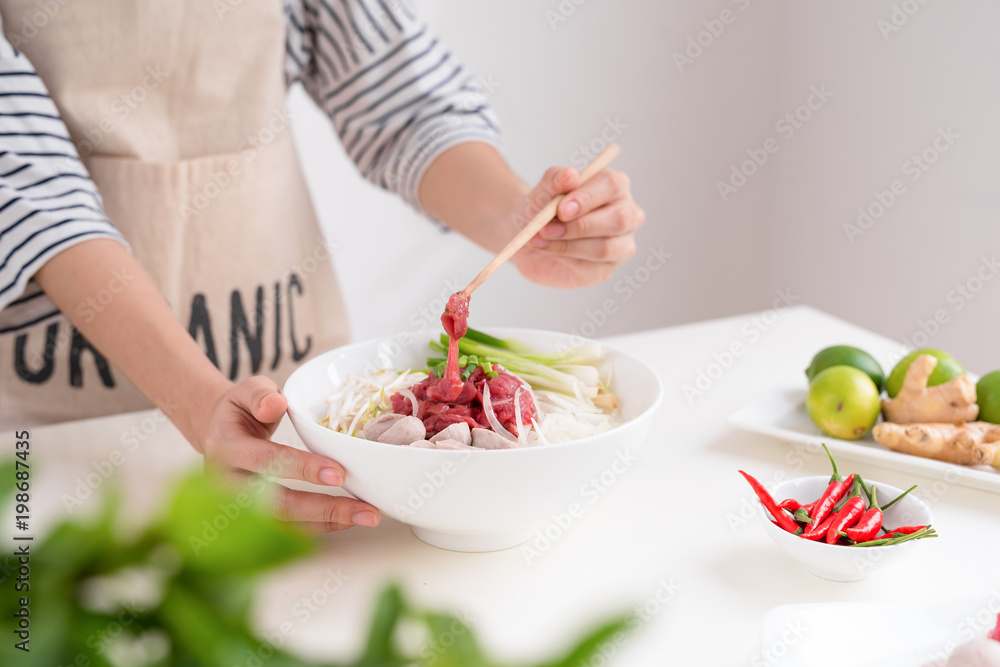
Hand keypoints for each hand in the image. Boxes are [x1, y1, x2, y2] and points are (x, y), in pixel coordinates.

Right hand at [192, 376, 380, 532]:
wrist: (217, 435)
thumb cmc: (240, 412)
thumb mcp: (246, 392)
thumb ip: (260, 394)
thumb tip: (275, 404)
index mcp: (226, 448)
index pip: (267, 461)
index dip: (302, 468)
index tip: (338, 473)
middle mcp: (227, 485)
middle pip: (277, 503)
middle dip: (324, 508)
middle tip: (363, 509)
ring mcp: (237, 509)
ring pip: (286, 523)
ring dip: (328, 522)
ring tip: (367, 517)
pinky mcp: (251, 520)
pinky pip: (288, 529)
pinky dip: (320, 526)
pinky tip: (349, 519)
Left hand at [510, 166, 644, 287]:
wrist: (527, 238)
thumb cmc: (540, 209)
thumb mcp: (541, 192)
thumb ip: (554, 180)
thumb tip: (570, 175)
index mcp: (614, 186)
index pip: (612, 185)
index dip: (588, 197)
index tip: (561, 209)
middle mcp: (626, 214)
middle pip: (619, 219)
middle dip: (581, 226)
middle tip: (547, 228)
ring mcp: (620, 244)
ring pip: (605, 247)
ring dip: (567, 244)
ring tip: (539, 239)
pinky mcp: (606, 269)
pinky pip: (591, 266)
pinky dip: (563, 258)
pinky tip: (546, 250)